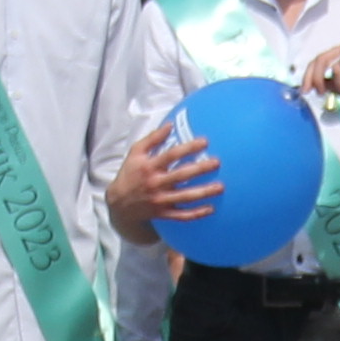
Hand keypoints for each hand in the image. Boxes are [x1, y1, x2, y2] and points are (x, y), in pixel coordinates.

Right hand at [106, 125, 215, 243]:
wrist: (119, 203)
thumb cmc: (130, 173)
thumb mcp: (136, 153)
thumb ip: (153, 138)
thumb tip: (170, 125)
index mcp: (150, 166)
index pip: (171, 155)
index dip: (188, 148)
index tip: (205, 142)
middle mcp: (156, 183)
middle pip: (181, 175)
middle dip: (200, 169)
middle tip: (217, 163)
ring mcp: (160, 200)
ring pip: (185, 197)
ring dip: (203, 192)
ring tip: (220, 187)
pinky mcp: (163, 213)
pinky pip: (182, 215)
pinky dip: (196, 214)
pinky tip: (211, 209)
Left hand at [304, 40, 339, 114]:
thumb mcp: (339, 89)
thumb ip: (325, 85)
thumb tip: (306, 86)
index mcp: (333, 61)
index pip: (314, 64)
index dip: (307, 77)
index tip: (305, 92)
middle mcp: (339, 54)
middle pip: (320, 58)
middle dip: (315, 76)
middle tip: (318, 92)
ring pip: (333, 58)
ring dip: (336, 77)